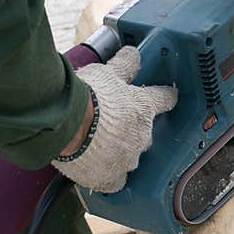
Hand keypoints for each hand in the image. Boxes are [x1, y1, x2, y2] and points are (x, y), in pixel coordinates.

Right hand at [53, 46, 176, 192]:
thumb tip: (132, 52)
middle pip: (144, 133)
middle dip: (131, 129)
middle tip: (110, 122)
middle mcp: (142, 136)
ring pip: (129, 157)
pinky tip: (97, 169)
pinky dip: (107, 175)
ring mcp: (128, 159)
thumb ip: (122, 66)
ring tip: (96, 145)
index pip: (164, 99)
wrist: (67, 125)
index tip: (167, 96)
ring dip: (118, 151)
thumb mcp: (106, 73)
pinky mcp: (111, 178)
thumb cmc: (86, 96)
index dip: (165, 97)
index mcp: (144, 108)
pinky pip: (115, 181)